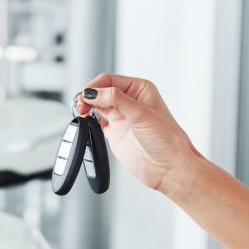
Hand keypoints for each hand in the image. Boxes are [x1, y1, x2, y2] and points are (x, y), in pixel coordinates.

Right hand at [74, 73, 200, 193]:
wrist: (169, 168)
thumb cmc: (167, 140)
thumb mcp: (141, 114)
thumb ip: (116, 100)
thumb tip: (94, 93)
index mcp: (139, 89)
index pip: (109, 80)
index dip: (95, 86)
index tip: (86, 96)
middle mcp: (130, 101)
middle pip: (100, 92)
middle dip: (87, 97)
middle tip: (80, 105)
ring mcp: (122, 118)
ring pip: (96, 106)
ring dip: (86, 108)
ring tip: (80, 113)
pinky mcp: (115, 133)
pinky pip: (96, 123)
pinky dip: (88, 122)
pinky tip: (85, 123)